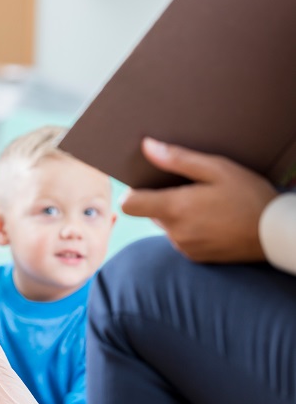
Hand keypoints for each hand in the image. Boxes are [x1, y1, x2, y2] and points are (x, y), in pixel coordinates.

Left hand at [122, 138, 277, 262]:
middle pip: (149, 212)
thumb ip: (178, 159)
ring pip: (166, 225)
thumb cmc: (249, 196)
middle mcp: (174, 231)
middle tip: (191, 189)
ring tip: (206, 204)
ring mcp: (184, 246)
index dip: (134, 192)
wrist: (275, 234)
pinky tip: (212, 219)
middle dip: (163, 199)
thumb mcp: (217, 169)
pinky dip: (189, 228)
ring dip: (177, 214)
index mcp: (175, 208)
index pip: (129, 204)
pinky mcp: (194, 256)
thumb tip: (146, 147)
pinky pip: (180, 238)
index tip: (148, 183)